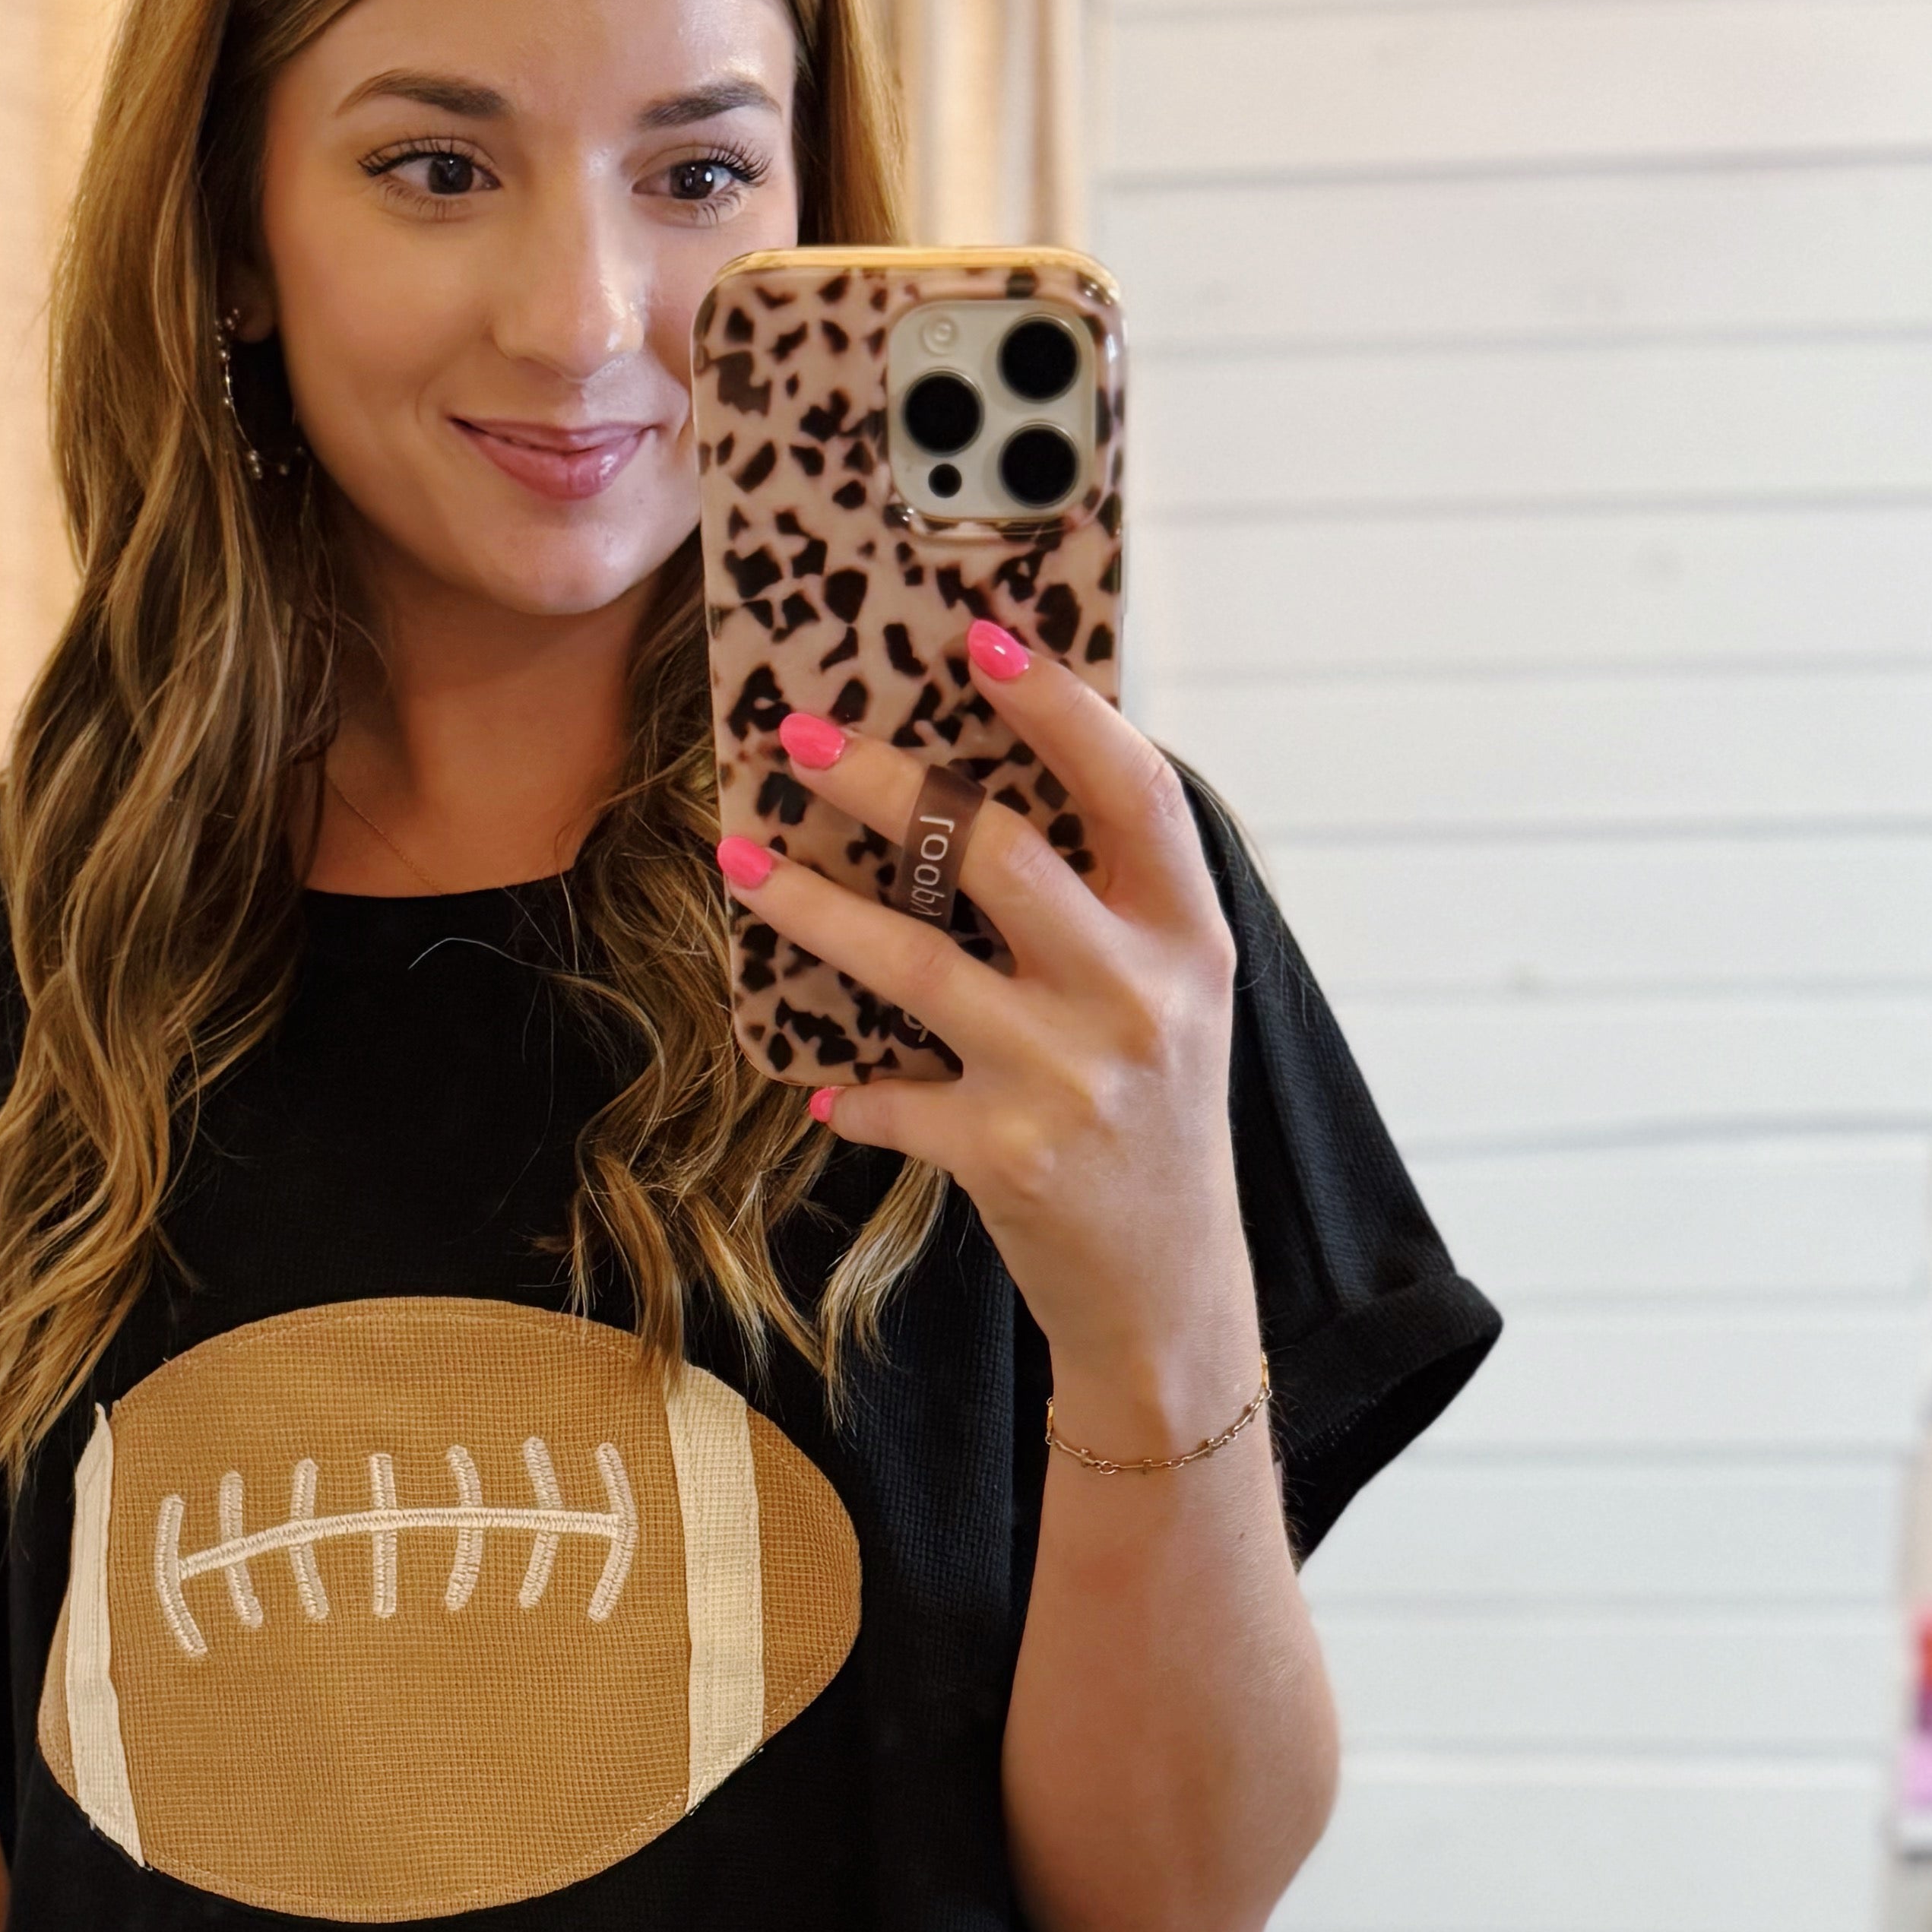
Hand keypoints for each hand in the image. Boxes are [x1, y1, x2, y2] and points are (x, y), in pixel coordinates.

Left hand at [713, 621, 1258, 1451]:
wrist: (1168, 1291)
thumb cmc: (1153, 1122)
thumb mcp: (1172, 998)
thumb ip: (1109, 901)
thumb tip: (980, 788)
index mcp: (1190, 935)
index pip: (1131, 786)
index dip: (1058, 705)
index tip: (978, 640)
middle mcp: (1139, 994)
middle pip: (996, 849)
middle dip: (881, 779)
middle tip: (796, 738)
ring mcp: (1070, 1075)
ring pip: (913, 959)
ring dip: (811, 904)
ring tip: (740, 858)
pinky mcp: (1005, 1153)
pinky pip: (889, 1094)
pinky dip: (849, 1085)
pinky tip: (821, 1078)